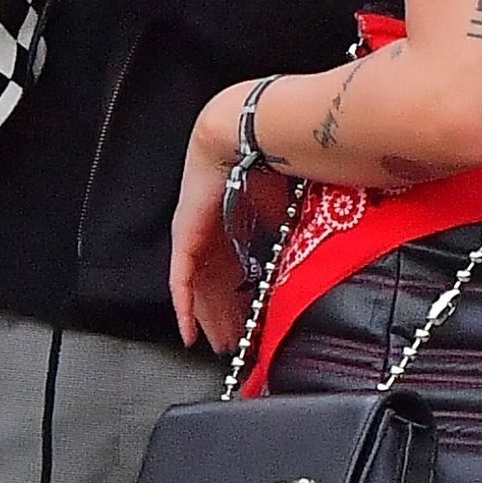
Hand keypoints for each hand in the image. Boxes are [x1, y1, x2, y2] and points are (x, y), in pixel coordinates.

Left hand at [171, 86, 292, 355]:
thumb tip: (300, 266)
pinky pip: (181, 282)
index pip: (236, 271)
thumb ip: (285, 238)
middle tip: (235, 343)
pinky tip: (188, 332)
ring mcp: (196, 237)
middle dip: (226, 315)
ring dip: (209, 318)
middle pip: (216, 285)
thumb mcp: (282, 213)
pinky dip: (185, 308)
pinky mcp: (184, 238)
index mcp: (236, 225)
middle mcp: (213, 233)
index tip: (251, 323)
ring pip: (199, 289)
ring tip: (219, 344)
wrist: (246, 138)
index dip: (242, 299)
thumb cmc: (270, 165)